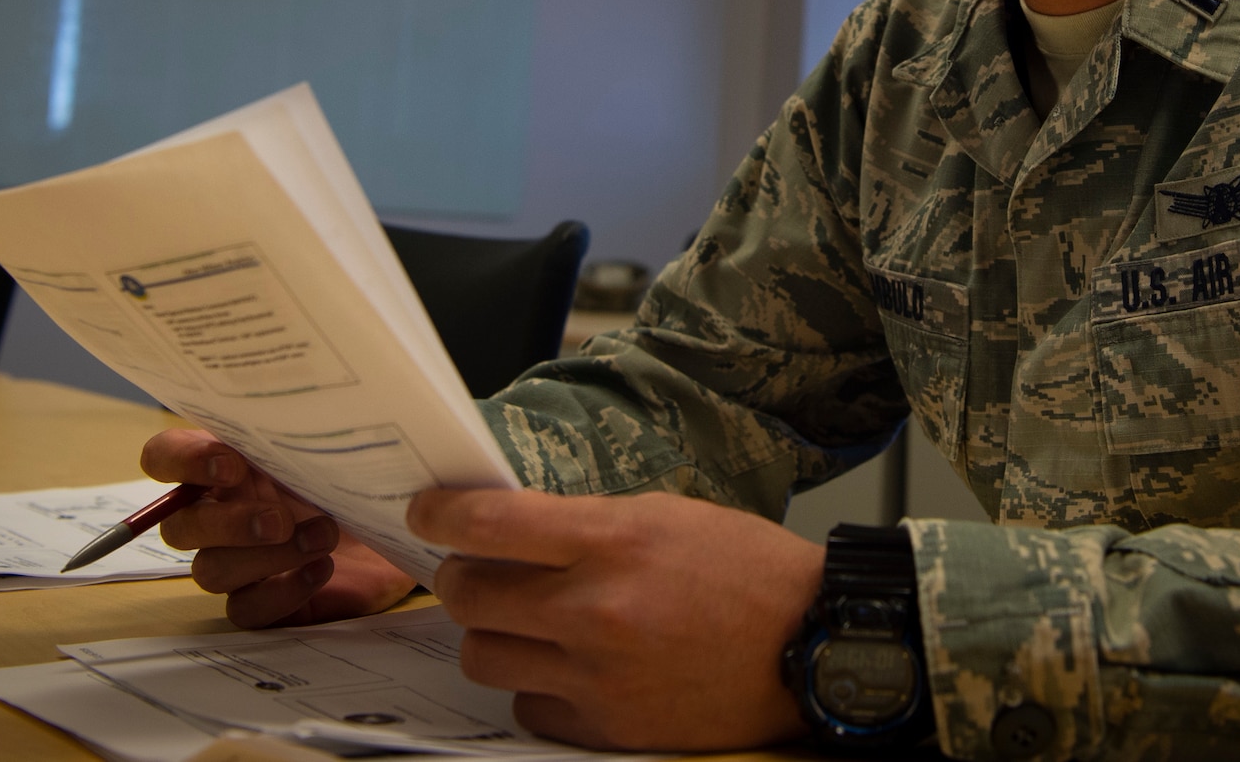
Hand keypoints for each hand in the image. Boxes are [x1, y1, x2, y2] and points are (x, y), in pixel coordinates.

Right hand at [140, 427, 415, 626]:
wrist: (404, 523)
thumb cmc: (358, 471)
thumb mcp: (329, 440)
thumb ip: (297, 423)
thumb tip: (297, 397)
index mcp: (225, 464)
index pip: (164, 457)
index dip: (181, 462)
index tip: (231, 465)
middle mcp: (221, 514)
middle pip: (180, 526)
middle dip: (226, 524)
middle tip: (280, 519)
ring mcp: (240, 561)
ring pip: (211, 571)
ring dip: (266, 557)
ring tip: (324, 535)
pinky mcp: (266, 600)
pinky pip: (245, 611)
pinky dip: (282, 592)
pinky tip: (322, 569)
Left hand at [409, 487, 823, 751]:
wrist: (810, 644)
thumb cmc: (749, 572)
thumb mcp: (667, 515)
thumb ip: (588, 524)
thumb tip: (514, 531)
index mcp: (614, 540)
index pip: (489, 524)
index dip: (441, 515)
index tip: (428, 513)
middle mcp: (597, 608)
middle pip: (469, 595)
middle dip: (459, 577)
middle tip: (472, 571)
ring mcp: (598, 675)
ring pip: (484, 656)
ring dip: (491, 634)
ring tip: (522, 622)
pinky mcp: (608, 727)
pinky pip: (529, 707)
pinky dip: (536, 686)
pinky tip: (564, 667)